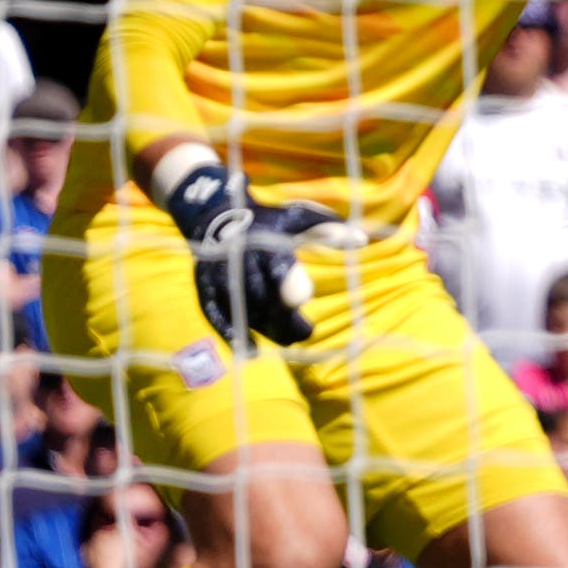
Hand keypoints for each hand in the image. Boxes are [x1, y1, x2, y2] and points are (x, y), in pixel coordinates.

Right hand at [157, 158, 344, 345]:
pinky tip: (249, 351)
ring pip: (241, 307)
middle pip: (261, 295)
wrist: (218, 215)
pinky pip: (214, 312)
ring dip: (263, 328)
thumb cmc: (270, 220)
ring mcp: (218, 274)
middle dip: (282, 318)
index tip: (305, 302)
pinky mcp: (204, 286)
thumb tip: (363, 240)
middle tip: (304, 335)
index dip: (289, 287)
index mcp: (264, 241)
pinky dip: (230, 333)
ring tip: (288, 342)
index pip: (277, 268)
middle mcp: (239, 258)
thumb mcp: (300, 217)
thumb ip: (330, 229)